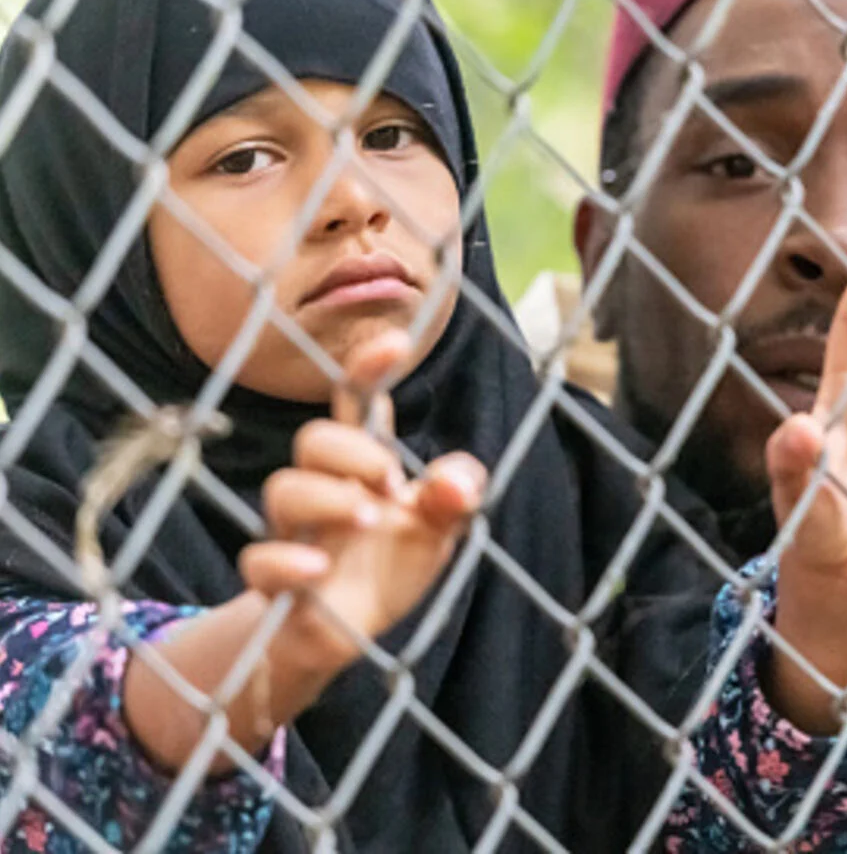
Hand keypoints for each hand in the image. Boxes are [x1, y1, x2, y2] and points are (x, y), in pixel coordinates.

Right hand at [239, 329, 483, 667]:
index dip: (368, 369)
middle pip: (314, 441)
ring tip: (368, 517)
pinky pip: (259, 560)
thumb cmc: (392, 564)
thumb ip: (456, 497)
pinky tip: (320, 568)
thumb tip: (458, 483)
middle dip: (352, 451)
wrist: (346, 633)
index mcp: (365, 466)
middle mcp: (324, 489)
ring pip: (283, 491)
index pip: (357, 405)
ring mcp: (296, 533)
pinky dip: (288, 561)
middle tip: (390, 481)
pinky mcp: (277, 582)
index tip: (394, 342)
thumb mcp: (440, 528)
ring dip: (328, 497)